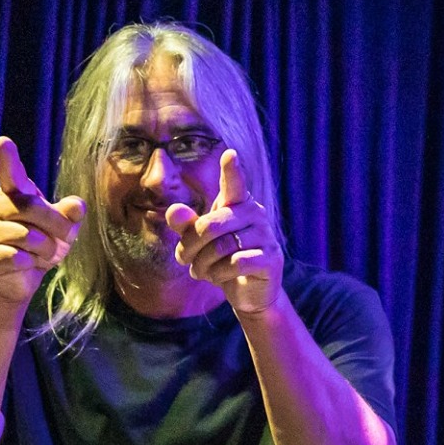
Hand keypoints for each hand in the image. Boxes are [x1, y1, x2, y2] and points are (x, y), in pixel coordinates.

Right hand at [0, 137, 84, 305]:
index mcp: (16, 194)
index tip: (4, 141)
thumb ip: (70, 215)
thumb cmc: (43, 246)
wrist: (21, 280)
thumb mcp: (64, 229)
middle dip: (58, 227)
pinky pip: (18, 256)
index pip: (10, 173)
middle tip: (64, 241)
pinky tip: (25, 264)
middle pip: (34, 208)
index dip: (7, 158)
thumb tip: (77, 205)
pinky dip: (30, 264)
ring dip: (46, 250)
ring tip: (41, 254)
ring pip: (29, 236)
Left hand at [166, 150, 283, 316]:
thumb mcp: (198, 242)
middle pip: (210, 226)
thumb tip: (172, 210)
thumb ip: (185, 225)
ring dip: (202, 264)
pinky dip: (219, 274)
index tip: (229, 153)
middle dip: (190, 247)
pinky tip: (217, 277)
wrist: (248, 291)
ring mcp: (266, 235)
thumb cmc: (221, 259)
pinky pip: (236, 263)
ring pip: (221, 247)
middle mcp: (255, 214)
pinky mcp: (271, 258)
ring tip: (200, 271)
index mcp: (237, 204)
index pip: (234, 184)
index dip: (231, 170)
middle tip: (184, 260)